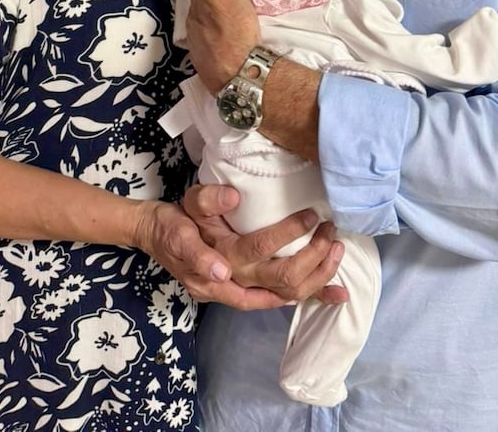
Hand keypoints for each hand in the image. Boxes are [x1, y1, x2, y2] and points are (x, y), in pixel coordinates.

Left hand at [182, 0, 259, 89]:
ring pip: (202, 28)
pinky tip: (225, 43)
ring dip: (211, 23)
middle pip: (198, 9)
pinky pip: (209, 47)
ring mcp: (197, 47)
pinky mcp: (206, 64)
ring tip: (225, 22)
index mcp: (195, 7)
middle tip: (223, 0)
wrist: (240, 71)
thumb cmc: (235, 26)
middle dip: (207, 4)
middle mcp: (191, 26)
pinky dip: (215, 42)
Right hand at [183, 183, 347, 304]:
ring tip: (338, 252)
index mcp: (217, 259)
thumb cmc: (175, 221)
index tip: (310, 216)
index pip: (258, 248)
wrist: (158, 240)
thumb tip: (233, 198)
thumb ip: (208, 202)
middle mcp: (230, 283)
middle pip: (281, 279)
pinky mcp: (247, 294)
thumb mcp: (186, 205)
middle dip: (313, 258)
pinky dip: (313, 297)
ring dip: (318, 277)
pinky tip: (337, 294)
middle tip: (331, 232)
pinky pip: (283, 300)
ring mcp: (239, 293)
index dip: (288, 233)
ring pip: (287, 294)